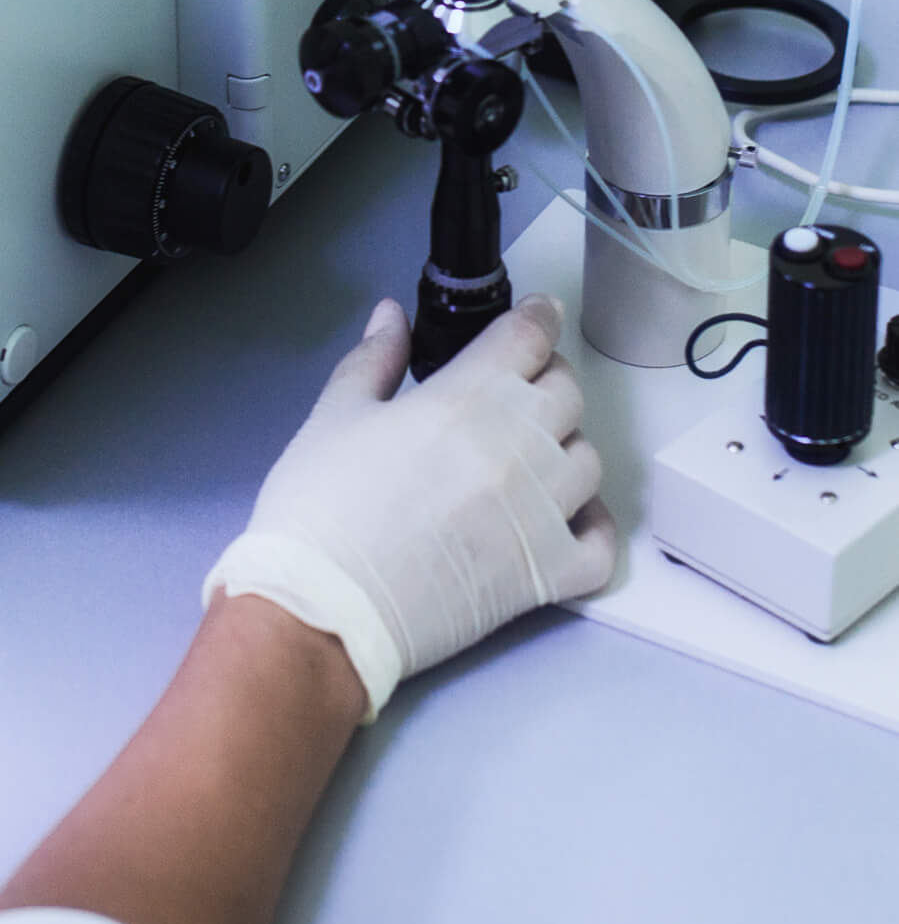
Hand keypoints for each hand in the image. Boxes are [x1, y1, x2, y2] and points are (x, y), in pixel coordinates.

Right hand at [204, 296, 616, 717]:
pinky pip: (603, 542)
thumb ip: (372, 359)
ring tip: (529, 456)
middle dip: (544, 380)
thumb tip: (391, 315)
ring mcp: (542, 513)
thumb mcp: (334, 415)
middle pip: (567, 390)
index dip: (537, 316)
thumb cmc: (320, 508)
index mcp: (467, 397)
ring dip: (565, 448)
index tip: (536, 315)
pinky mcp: (549, 574)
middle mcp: (519, 447)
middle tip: (513, 391)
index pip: (531, 336)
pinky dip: (591, 525)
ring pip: (589, 459)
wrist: (323, 608)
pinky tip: (564, 518)